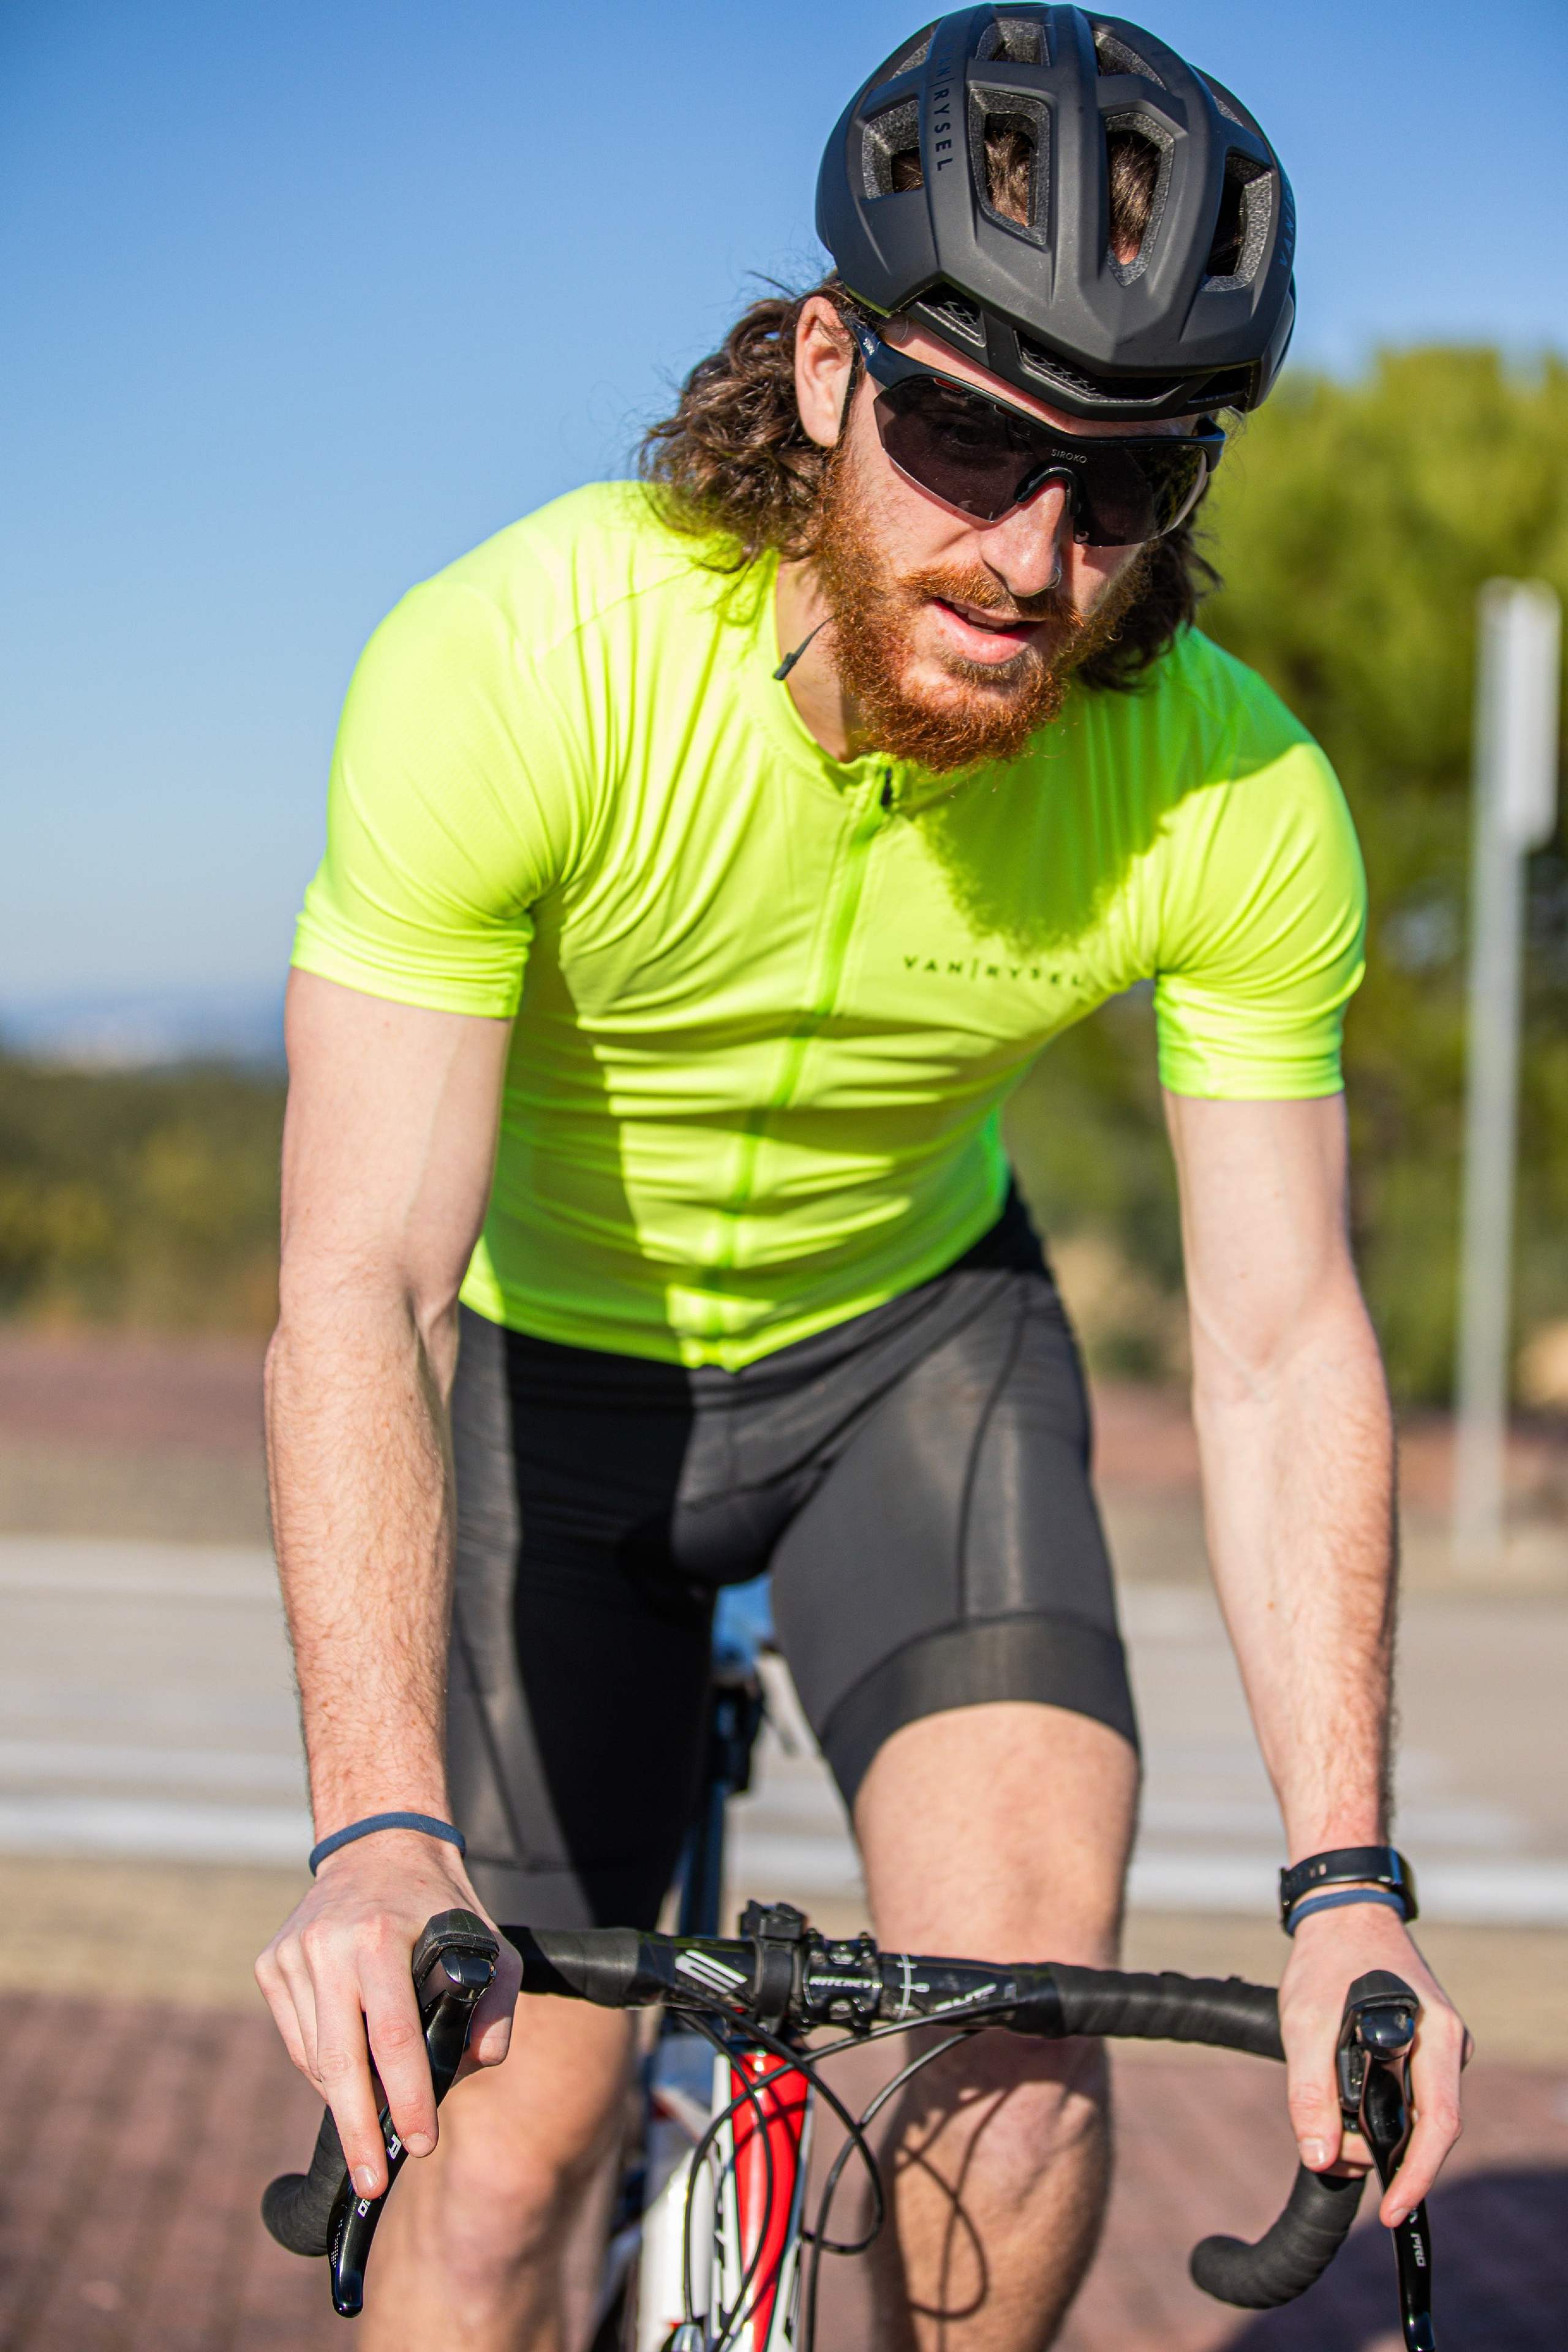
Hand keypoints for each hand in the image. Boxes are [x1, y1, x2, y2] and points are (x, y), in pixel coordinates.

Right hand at [255, 1830, 522, 2199]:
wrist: (377, 1845)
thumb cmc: (439, 1903)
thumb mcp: (490, 1942)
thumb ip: (496, 2006)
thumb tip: (476, 2064)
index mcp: (377, 1936)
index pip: (391, 2036)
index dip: (405, 2098)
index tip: (418, 2144)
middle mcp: (326, 1945)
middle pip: (338, 2061)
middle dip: (357, 2130)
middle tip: (372, 2183)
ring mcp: (291, 1955)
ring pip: (315, 2058)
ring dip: (347, 2097)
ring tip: (376, 2116)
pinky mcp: (270, 1965)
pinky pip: (298, 2040)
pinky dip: (325, 2066)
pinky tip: (352, 2067)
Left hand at [1278, 1900, 1469, 2226]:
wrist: (1340, 1913)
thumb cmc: (1327, 1961)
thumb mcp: (1306, 2024)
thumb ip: (1310, 2093)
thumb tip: (1319, 2157)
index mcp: (1436, 2037)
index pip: (1440, 2124)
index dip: (1418, 2174)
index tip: (1394, 2209)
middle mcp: (1447, 2046)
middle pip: (1424, 2125)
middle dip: (1379, 2152)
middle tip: (1329, 2148)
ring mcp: (1436, 2048)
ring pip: (1410, 2112)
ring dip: (1370, 2128)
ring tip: (1326, 2117)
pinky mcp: (1420, 2047)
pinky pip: (1403, 2093)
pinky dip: (1371, 2108)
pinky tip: (1339, 2101)